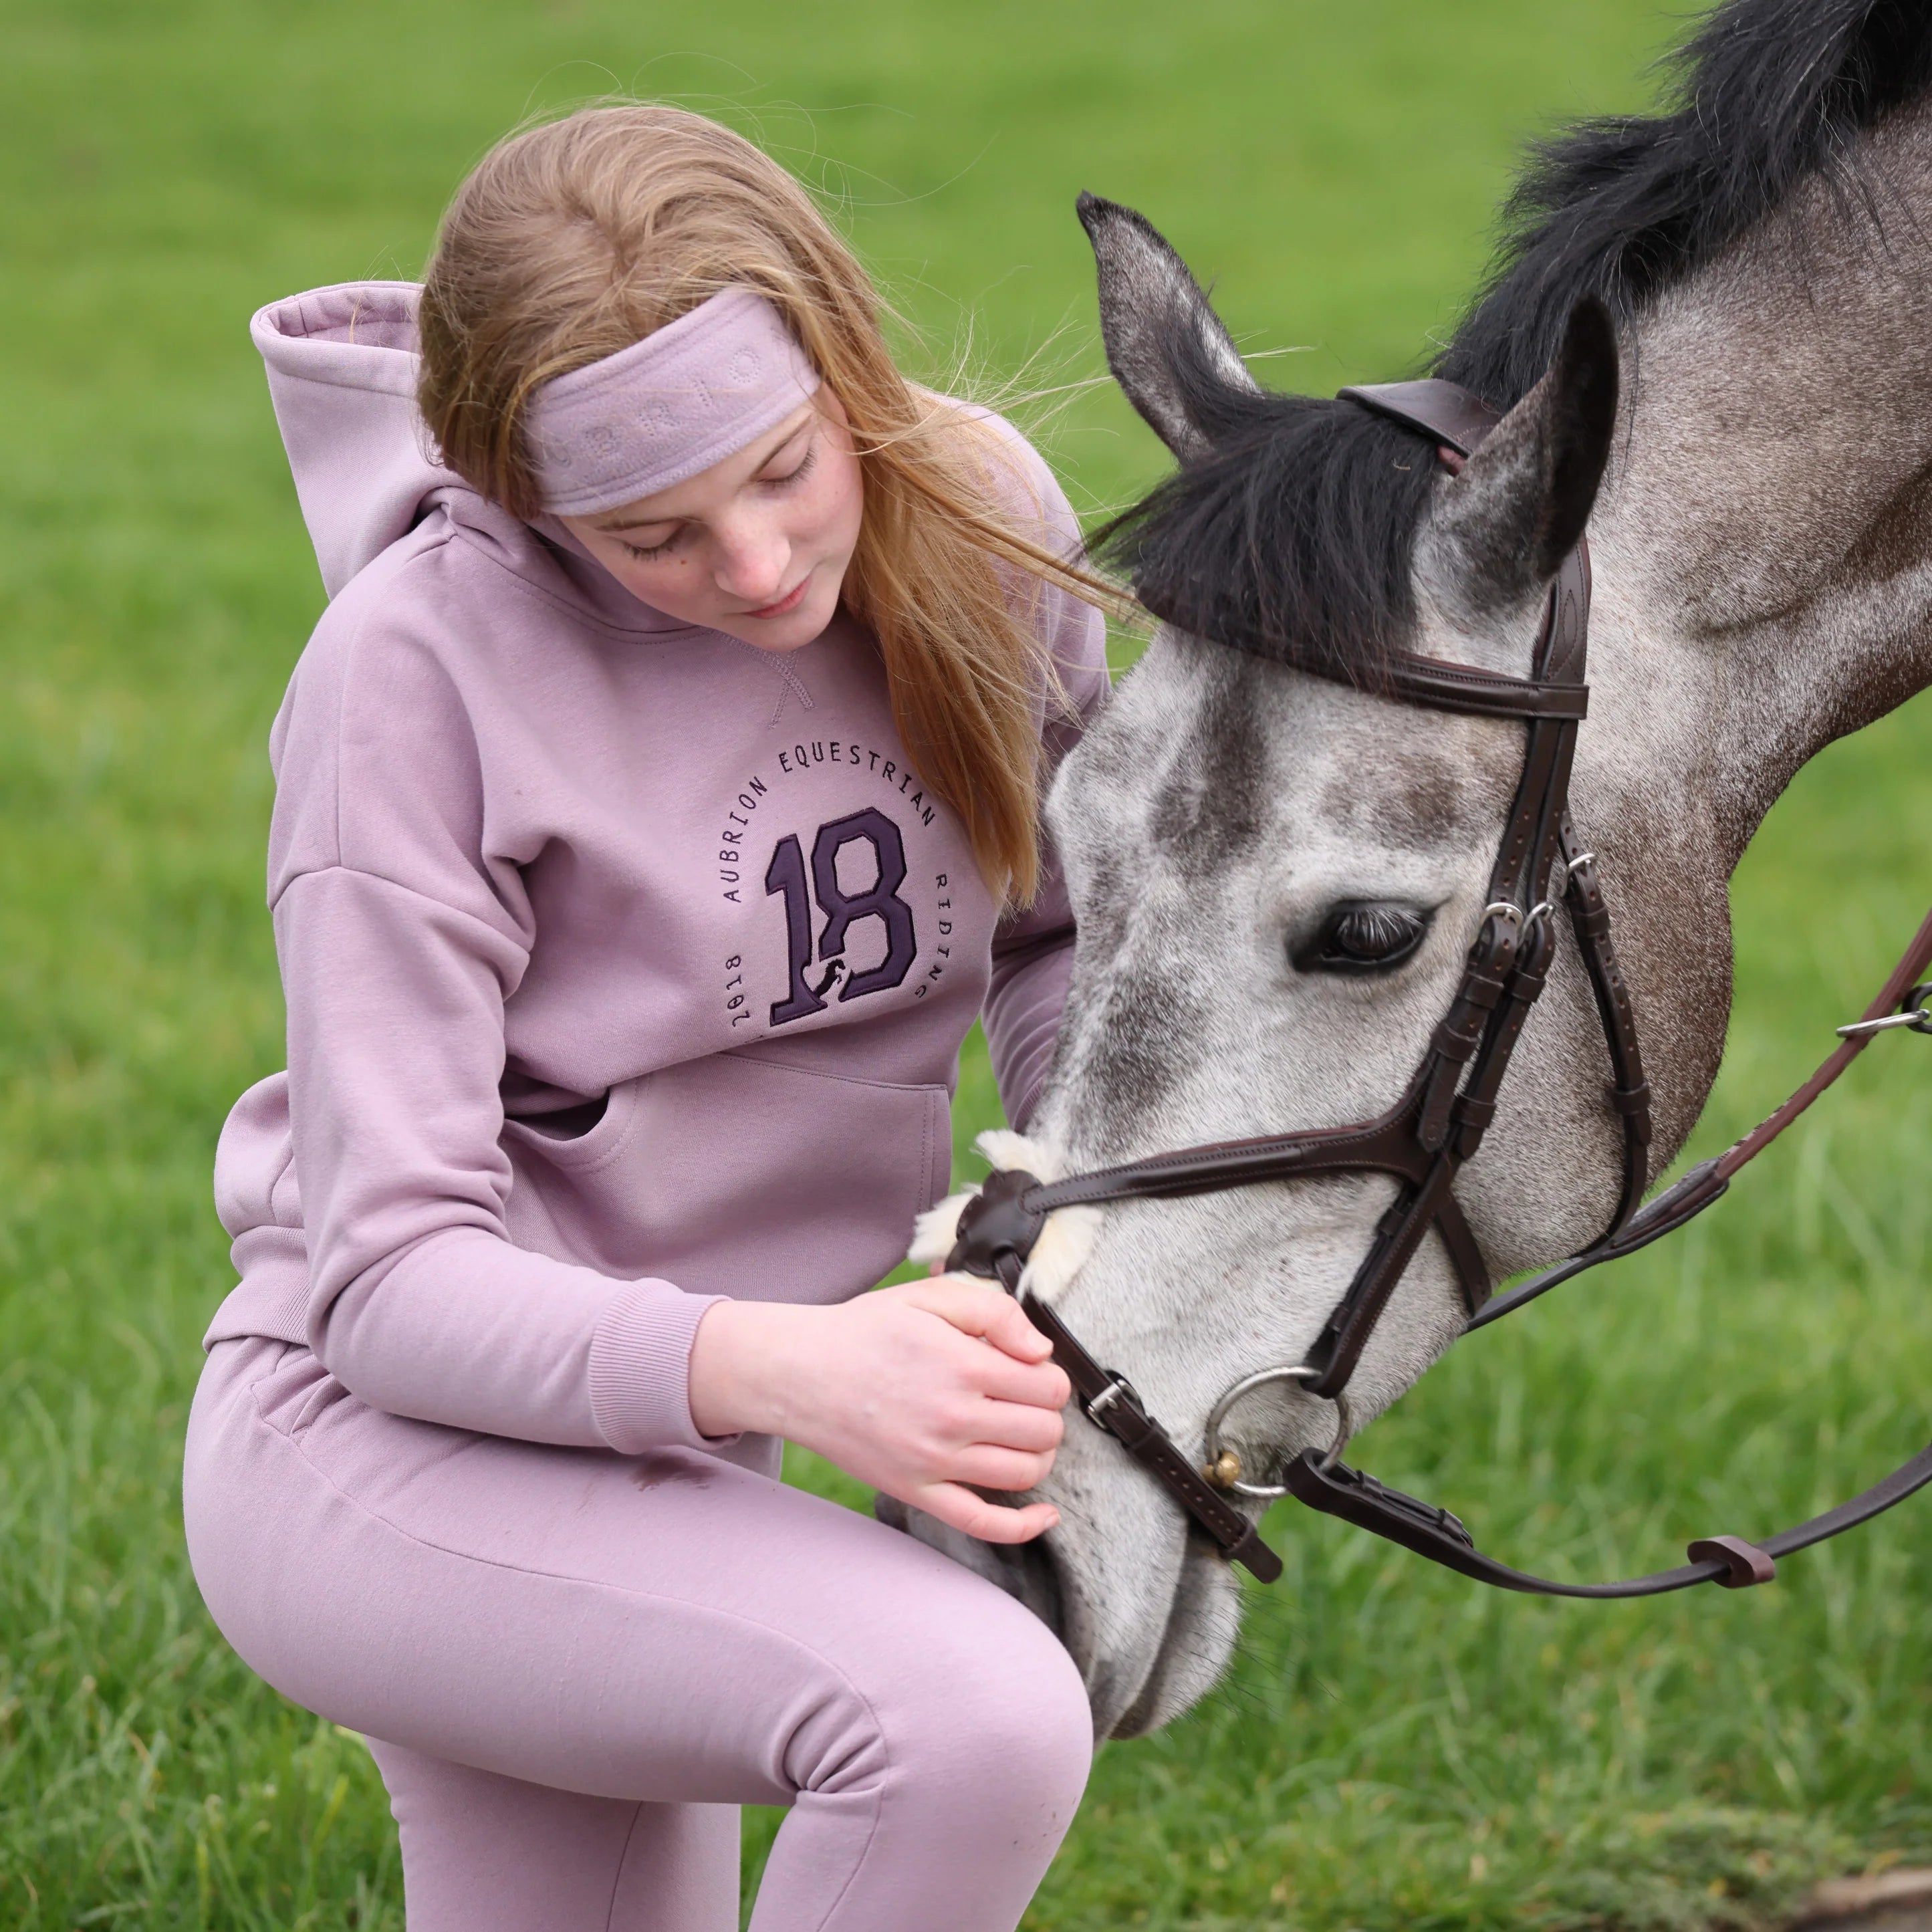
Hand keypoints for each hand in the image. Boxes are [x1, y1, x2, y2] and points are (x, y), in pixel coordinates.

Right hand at [688, 1281, 1069, 1543]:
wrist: (798, 1373)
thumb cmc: (863, 1332)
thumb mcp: (929, 1297)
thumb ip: (994, 1312)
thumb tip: (1041, 1349)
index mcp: (962, 1365)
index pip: (1048, 1385)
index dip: (1051, 1376)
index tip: (1033, 1370)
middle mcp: (953, 1418)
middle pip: (1044, 1431)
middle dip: (1047, 1413)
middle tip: (1024, 1399)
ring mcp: (935, 1462)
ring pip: (1025, 1474)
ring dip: (1039, 1454)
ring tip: (1020, 1433)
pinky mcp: (916, 1492)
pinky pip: (982, 1523)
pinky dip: (1024, 1526)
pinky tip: (1045, 1514)